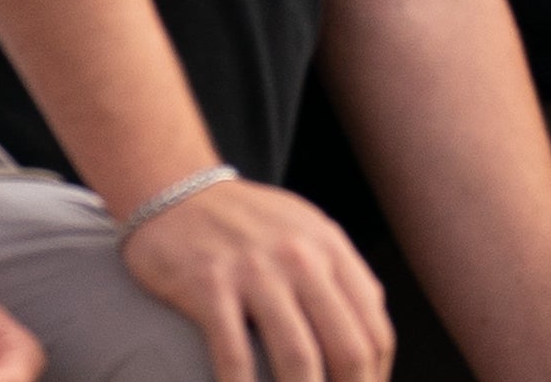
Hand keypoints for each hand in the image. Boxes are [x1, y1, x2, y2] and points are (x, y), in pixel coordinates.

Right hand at [118, 178, 389, 381]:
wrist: (174, 188)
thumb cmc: (245, 223)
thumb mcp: (306, 231)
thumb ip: (341, 278)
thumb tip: (374, 340)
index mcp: (331, 250)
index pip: (375, 332)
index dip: (375, 379)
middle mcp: (301, 258)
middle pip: (348, 350)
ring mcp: (255, 270)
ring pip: (298, 359)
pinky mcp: (209, 284)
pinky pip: (234, 354)